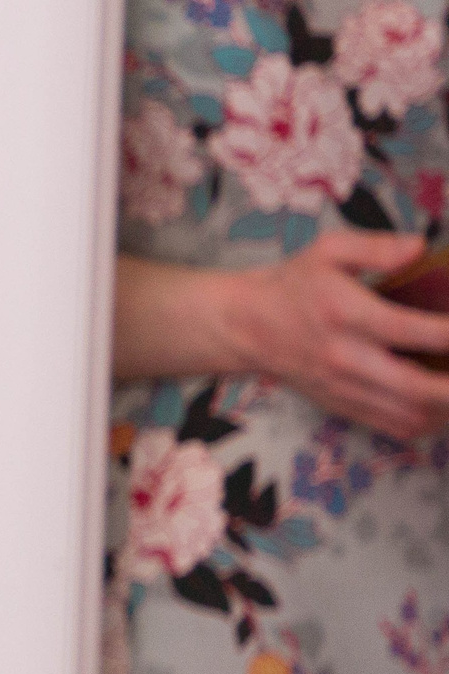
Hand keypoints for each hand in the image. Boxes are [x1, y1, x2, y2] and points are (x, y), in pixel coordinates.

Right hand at [222, 229, 448, 437]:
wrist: (244, 327)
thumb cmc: (291, 286)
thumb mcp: (328, 250)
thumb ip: (376, 247)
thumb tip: (420, 248)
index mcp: (347, 315)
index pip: (412, 331)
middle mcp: (347, 357)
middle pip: (417, 387)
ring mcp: (344, 387)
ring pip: (409, 414)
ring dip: (445, 408)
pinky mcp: (341, 404)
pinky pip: (392, 426)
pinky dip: (427, 423)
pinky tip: (441, 407)